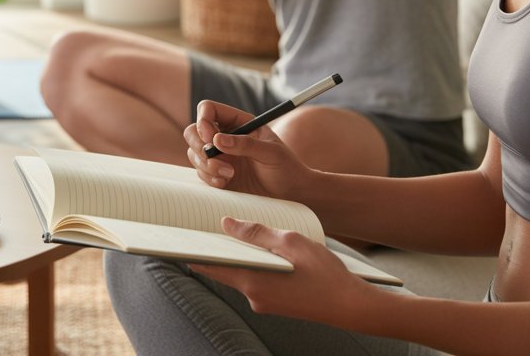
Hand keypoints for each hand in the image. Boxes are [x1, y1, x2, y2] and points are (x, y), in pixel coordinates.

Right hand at [184, 99, 313, 200]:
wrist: (291, 194)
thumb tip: (217, 140)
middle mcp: (225, 137)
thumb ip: (246, 144)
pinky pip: (200, 172)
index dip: (203, 120)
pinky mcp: (217, 175)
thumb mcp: (271, 153)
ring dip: (205, 164)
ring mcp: (220, 156)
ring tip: (228, 175)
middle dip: (198, 145)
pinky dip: (208, 178)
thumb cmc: (286, 168)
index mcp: (239, 122)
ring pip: (194, 153)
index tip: (211, 138)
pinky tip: (225, 183)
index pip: (209, 110)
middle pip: (193, 130)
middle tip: (212, 157)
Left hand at [191, 217, 376, 325]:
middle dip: (216, 247)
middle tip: (205, 223)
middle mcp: (253, 296)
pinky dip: (254, 263)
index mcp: (253, 281)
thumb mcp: (291, 242)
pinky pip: (257, 279)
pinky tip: (263, 248)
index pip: (211, 266)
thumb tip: (227, 224)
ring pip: (242, 272)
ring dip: (238, 254)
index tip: (178, 236)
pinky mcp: (276, 303)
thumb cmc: (324, 274)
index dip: (194, 250)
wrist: (351, 306)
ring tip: (236, 229)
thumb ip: (258, 233)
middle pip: (224, 269)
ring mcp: (264, 302)